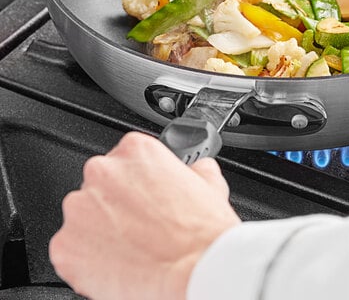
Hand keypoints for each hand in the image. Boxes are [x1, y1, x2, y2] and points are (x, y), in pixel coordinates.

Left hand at [49, 132, 240, 299]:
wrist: (194, 270)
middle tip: (140, 225)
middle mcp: (102, 172)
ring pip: (85, 218)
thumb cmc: (200, 232)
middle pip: (103, 185)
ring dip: (102, 231)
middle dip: (118, 205)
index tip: (145, 196)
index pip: (128, 159)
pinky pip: (72, 251)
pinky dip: (89, 261)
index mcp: (135, 150)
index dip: (139, 182)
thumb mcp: (210, 183)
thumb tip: (196, 170)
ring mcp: (79, 209)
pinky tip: (118, 266)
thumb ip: (194, 169)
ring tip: (131, 248)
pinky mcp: (65, 247)